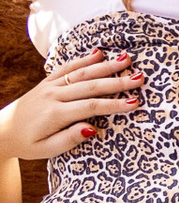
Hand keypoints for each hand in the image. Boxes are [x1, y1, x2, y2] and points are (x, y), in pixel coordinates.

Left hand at [0, 49, 143, 158]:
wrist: (1, 130)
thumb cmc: (27, 143)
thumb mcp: (47, 149)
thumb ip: (70, 138)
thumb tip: (93, 128)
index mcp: (55, 113)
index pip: (90, 106)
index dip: (114, 104)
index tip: (135, 102)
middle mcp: (53, 95)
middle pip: (90, 86)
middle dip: (117, 82)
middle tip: (139, 78)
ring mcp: (49, 86)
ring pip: (81, 73)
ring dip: (105, 66)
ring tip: (126, 59)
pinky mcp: (47, 82)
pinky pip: (67, 68)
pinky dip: (83, 59)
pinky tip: (98, 53)